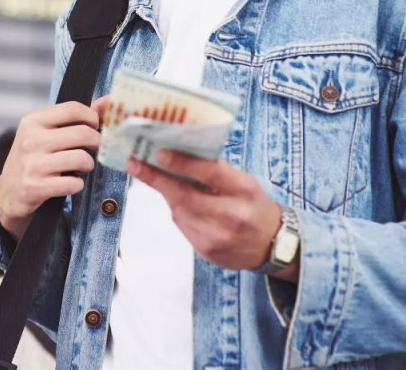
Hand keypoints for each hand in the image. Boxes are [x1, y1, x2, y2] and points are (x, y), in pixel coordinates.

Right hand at [0, 96, 108, 240]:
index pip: (73, 109)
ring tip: (82, 166)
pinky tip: (70, 182)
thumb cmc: (32, 158)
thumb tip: (104, 105)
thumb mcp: (41, 133)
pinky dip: (77, 184)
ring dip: (88, 165)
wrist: (9, 192)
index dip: (92, 117)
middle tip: (93, 148)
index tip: (95, 126)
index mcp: (33, 121)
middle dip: (96, 142)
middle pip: (83, 133)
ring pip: (81, 158)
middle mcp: (31, 140)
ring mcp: (33, 164)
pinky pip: (73, 183)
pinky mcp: (36, 187)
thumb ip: (68, 119)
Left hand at [126, 150, 294, 279]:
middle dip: (156, 179)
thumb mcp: (245, 182)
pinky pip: (183, 227)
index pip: (210, 174)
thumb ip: (216, 172)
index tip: (159, 153)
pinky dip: (178, 212)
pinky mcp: (207, 252)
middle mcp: (232, 216)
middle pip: (186, 196)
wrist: (271, 246)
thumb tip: (180, 156)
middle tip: (133, 164)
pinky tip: (179, 203)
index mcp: (244, 191)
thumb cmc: (255, 206)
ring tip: (154, 177)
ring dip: (166, 194)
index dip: (183, 164)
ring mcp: (217, 237)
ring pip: (179, 212)